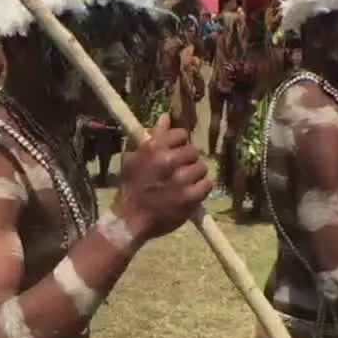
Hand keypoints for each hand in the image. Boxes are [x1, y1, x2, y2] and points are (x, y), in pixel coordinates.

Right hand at [114, 114, 211, 240]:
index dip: (179, 143)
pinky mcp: (191, 198)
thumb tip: (166, 117)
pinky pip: (206, 184)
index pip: (181, 134)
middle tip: (179, 170)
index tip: (174, 152)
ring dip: (194, 174)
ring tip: (185, 182)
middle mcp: (169, 161)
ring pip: (201, 167)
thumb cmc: (130, 187)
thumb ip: (150, 137)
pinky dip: (201, 188)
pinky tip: (191, 192)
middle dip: (187, 159)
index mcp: (154, 149)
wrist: (131, 220)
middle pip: (193, 151)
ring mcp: (181, 180)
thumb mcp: (132, 158)